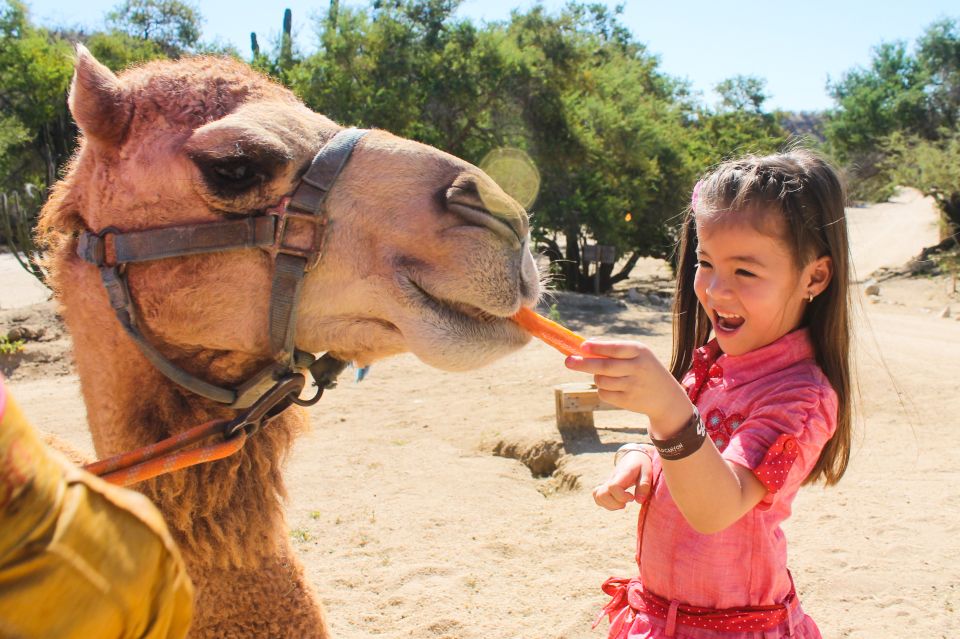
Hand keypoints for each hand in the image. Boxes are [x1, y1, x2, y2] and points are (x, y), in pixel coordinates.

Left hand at [565, 340, 692, 435]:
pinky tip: (612, 387)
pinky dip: (602, 389)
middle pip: (605, 367)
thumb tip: (584, 346)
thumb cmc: (644, 368)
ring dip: (596, 377)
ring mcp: (633, 386)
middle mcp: (637, 368)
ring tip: (604, 374)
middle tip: (568, 361)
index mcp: (640, 351)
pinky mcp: (628, 401)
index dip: (598, 348)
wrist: (666, 397)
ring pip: (601, 380)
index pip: (616, 348)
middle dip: (583, 364)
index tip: (582, 346)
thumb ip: (613, 348)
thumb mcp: (637, 354)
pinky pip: (604, 393)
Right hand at [593, 447, 652, 509]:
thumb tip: (638, 501)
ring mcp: (607, 482)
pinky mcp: (606, 486)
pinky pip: (598, 496)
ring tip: (622, 503)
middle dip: (614, 504)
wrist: (633, 456)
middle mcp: (611, 479)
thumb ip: (644, 485)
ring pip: (598, 497)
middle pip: (601, 494)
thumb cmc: (641, 464)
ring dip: (610, 505)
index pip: (613, 487)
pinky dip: (606, 504)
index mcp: (621, 475)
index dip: (621, 497)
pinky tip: (618, 502)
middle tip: (627, 502)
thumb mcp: (647, 472)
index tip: (632, 497)